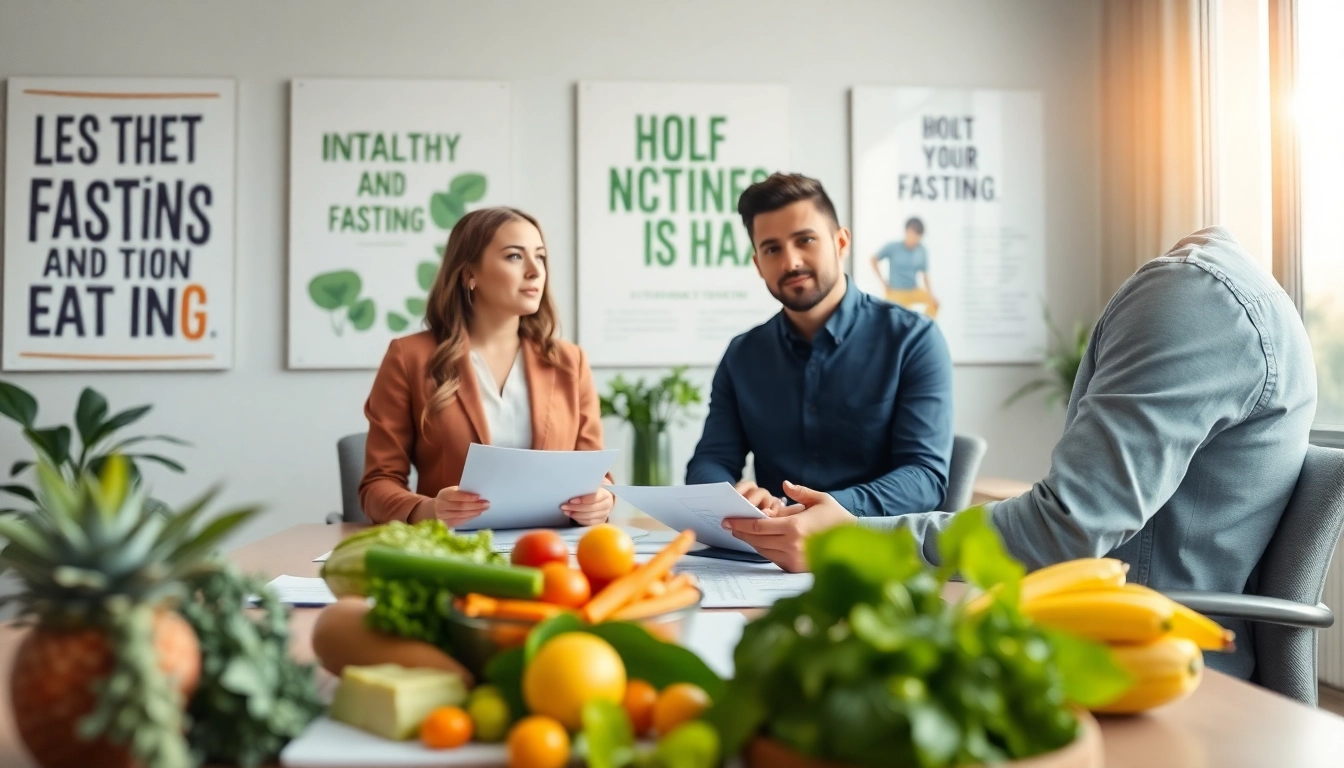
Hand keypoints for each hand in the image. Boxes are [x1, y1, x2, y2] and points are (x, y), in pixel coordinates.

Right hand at [422, 486, 488, 527]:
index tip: (478, 496)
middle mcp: (441, 506)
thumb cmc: (448, 497)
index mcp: (443, 495)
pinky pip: (461, 521)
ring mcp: (443, 517)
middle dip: (475, 505)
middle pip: (461, 507)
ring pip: (462, 515)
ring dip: (475, 512)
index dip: (467, 497)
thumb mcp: (452, 491)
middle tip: (486, 504)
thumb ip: (462, 492)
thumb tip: (478, 495)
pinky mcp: (447, 524)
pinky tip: (477, 513)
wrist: (434, 509)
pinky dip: (471, 517)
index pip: (456, 496)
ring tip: (484, 508)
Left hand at [561, 487, 613, 525]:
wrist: (602, 501)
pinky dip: (579, 520)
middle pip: (591, 508)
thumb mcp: (591, 488)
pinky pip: (589, 523)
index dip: (583, 500)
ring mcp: (604, 515)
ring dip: (576, 515)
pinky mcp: (600, 522)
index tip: (571, 500)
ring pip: (590, 517)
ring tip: (566, 512)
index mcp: (606, 495)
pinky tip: (572, 516)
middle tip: (564, 507)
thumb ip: (585, 488)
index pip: (595, 498)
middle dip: (576, 508)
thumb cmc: (593, 492)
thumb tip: (572, 488)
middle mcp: (607, 506)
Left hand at [721, 481, 855, 571]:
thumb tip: (784, 485)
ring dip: (751, 542)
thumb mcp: (820, 499)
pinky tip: (759, 541)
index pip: (759, 526)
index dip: (740, 524)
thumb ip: (800, 492)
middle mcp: (792, 546)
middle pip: (757, 540)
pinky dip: (764, 550)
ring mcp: (794, 560)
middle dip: (741, 533)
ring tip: (741, 532)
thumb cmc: (837, 519)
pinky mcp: (796, 569)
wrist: (854, 544)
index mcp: (795, 528)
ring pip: (763, 551)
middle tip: (730, 525)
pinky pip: (773, 559)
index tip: (728, 520)